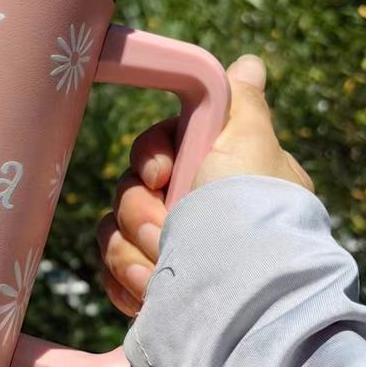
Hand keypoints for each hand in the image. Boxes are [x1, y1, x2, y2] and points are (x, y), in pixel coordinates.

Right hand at [96, 54, 313, 316]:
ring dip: (133, 254)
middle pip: (128, 193)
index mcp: (214, 174)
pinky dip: (126, 284)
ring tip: (161, 276)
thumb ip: (241, 104)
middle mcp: (191, 210)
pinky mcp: (152, 288)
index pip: (154, 150)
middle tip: (167, 232)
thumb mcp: (252, 147)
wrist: (245, 302)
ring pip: (114, 234)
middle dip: (141, 215)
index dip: (148, 159)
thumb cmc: (250, 217)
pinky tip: (149, 295)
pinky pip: (113, 273)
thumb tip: (248, 64)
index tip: (159, 174)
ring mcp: (169, 251)